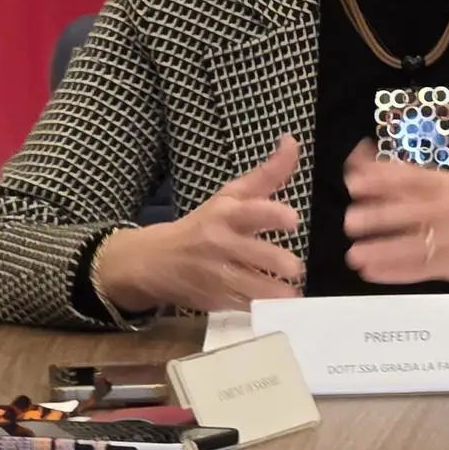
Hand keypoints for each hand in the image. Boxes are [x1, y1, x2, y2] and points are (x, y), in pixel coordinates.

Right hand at [96, 135, 303, 312]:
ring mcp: (216, 275)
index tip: (293, 220)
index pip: (251, 212)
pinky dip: (264, 308)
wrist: (153, 261)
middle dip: (285, 264)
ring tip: (293, 290)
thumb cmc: (203, 225)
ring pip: (257, 288)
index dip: (274, 215)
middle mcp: (220, 243)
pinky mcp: (215, 301)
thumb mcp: (230, 197)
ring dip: (280, 292)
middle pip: (260, 256)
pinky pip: (247, 307)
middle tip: (295, 267)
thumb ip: (267, 174)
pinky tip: (276, 305)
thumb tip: (293, 141)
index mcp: (225, 214)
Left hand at [342, 143, 448, 283]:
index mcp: (446, 186)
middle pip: (411, 212)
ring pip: (414, 245)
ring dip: (382, 251)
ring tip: (355, 255)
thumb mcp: (447, 187)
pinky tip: (372, 273)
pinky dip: (395, 273)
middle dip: (379, 217)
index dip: (381, 180)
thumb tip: (356, 165)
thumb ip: (405, 180)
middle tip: (351, 222)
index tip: (354, 183)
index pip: (411, 179)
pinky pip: (421, 270)